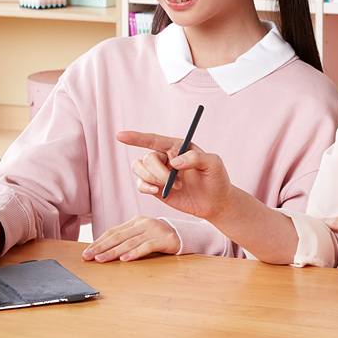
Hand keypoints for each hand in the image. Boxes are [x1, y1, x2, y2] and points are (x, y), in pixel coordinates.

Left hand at [82, 216, 179, 262]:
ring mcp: (153, 231)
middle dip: (101, 247)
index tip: (87, 251)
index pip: (113, 231)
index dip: (98, 241)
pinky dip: (135, 253)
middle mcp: (143, 224)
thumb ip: (127, 238)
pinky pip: (147, 246)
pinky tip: (125, 259)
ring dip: (113, 252)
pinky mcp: (163, 239)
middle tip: (88, 256)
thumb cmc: (158, 237)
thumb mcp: (142, 234)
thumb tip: (103, 250)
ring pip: (129, 242)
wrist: (183, 234)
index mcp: (135, 221)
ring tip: (101, 260)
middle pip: (118, 236)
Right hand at [121, 130, 235, 221]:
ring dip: (153, 178)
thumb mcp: (213, 164)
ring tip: (173, 188)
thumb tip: (175, 162)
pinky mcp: (156, 188)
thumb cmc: (216, 179)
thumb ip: (196, 158)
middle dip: (159, 172)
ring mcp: (159, 173)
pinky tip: (157, 191)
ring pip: (140, 168)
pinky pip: (140, 183)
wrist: (216, 202)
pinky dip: (145, 186)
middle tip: (177, 184)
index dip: (136, 137)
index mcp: (178, 147)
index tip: (120, 136)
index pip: (154, 139)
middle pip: (148, 158)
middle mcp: (166, 157)